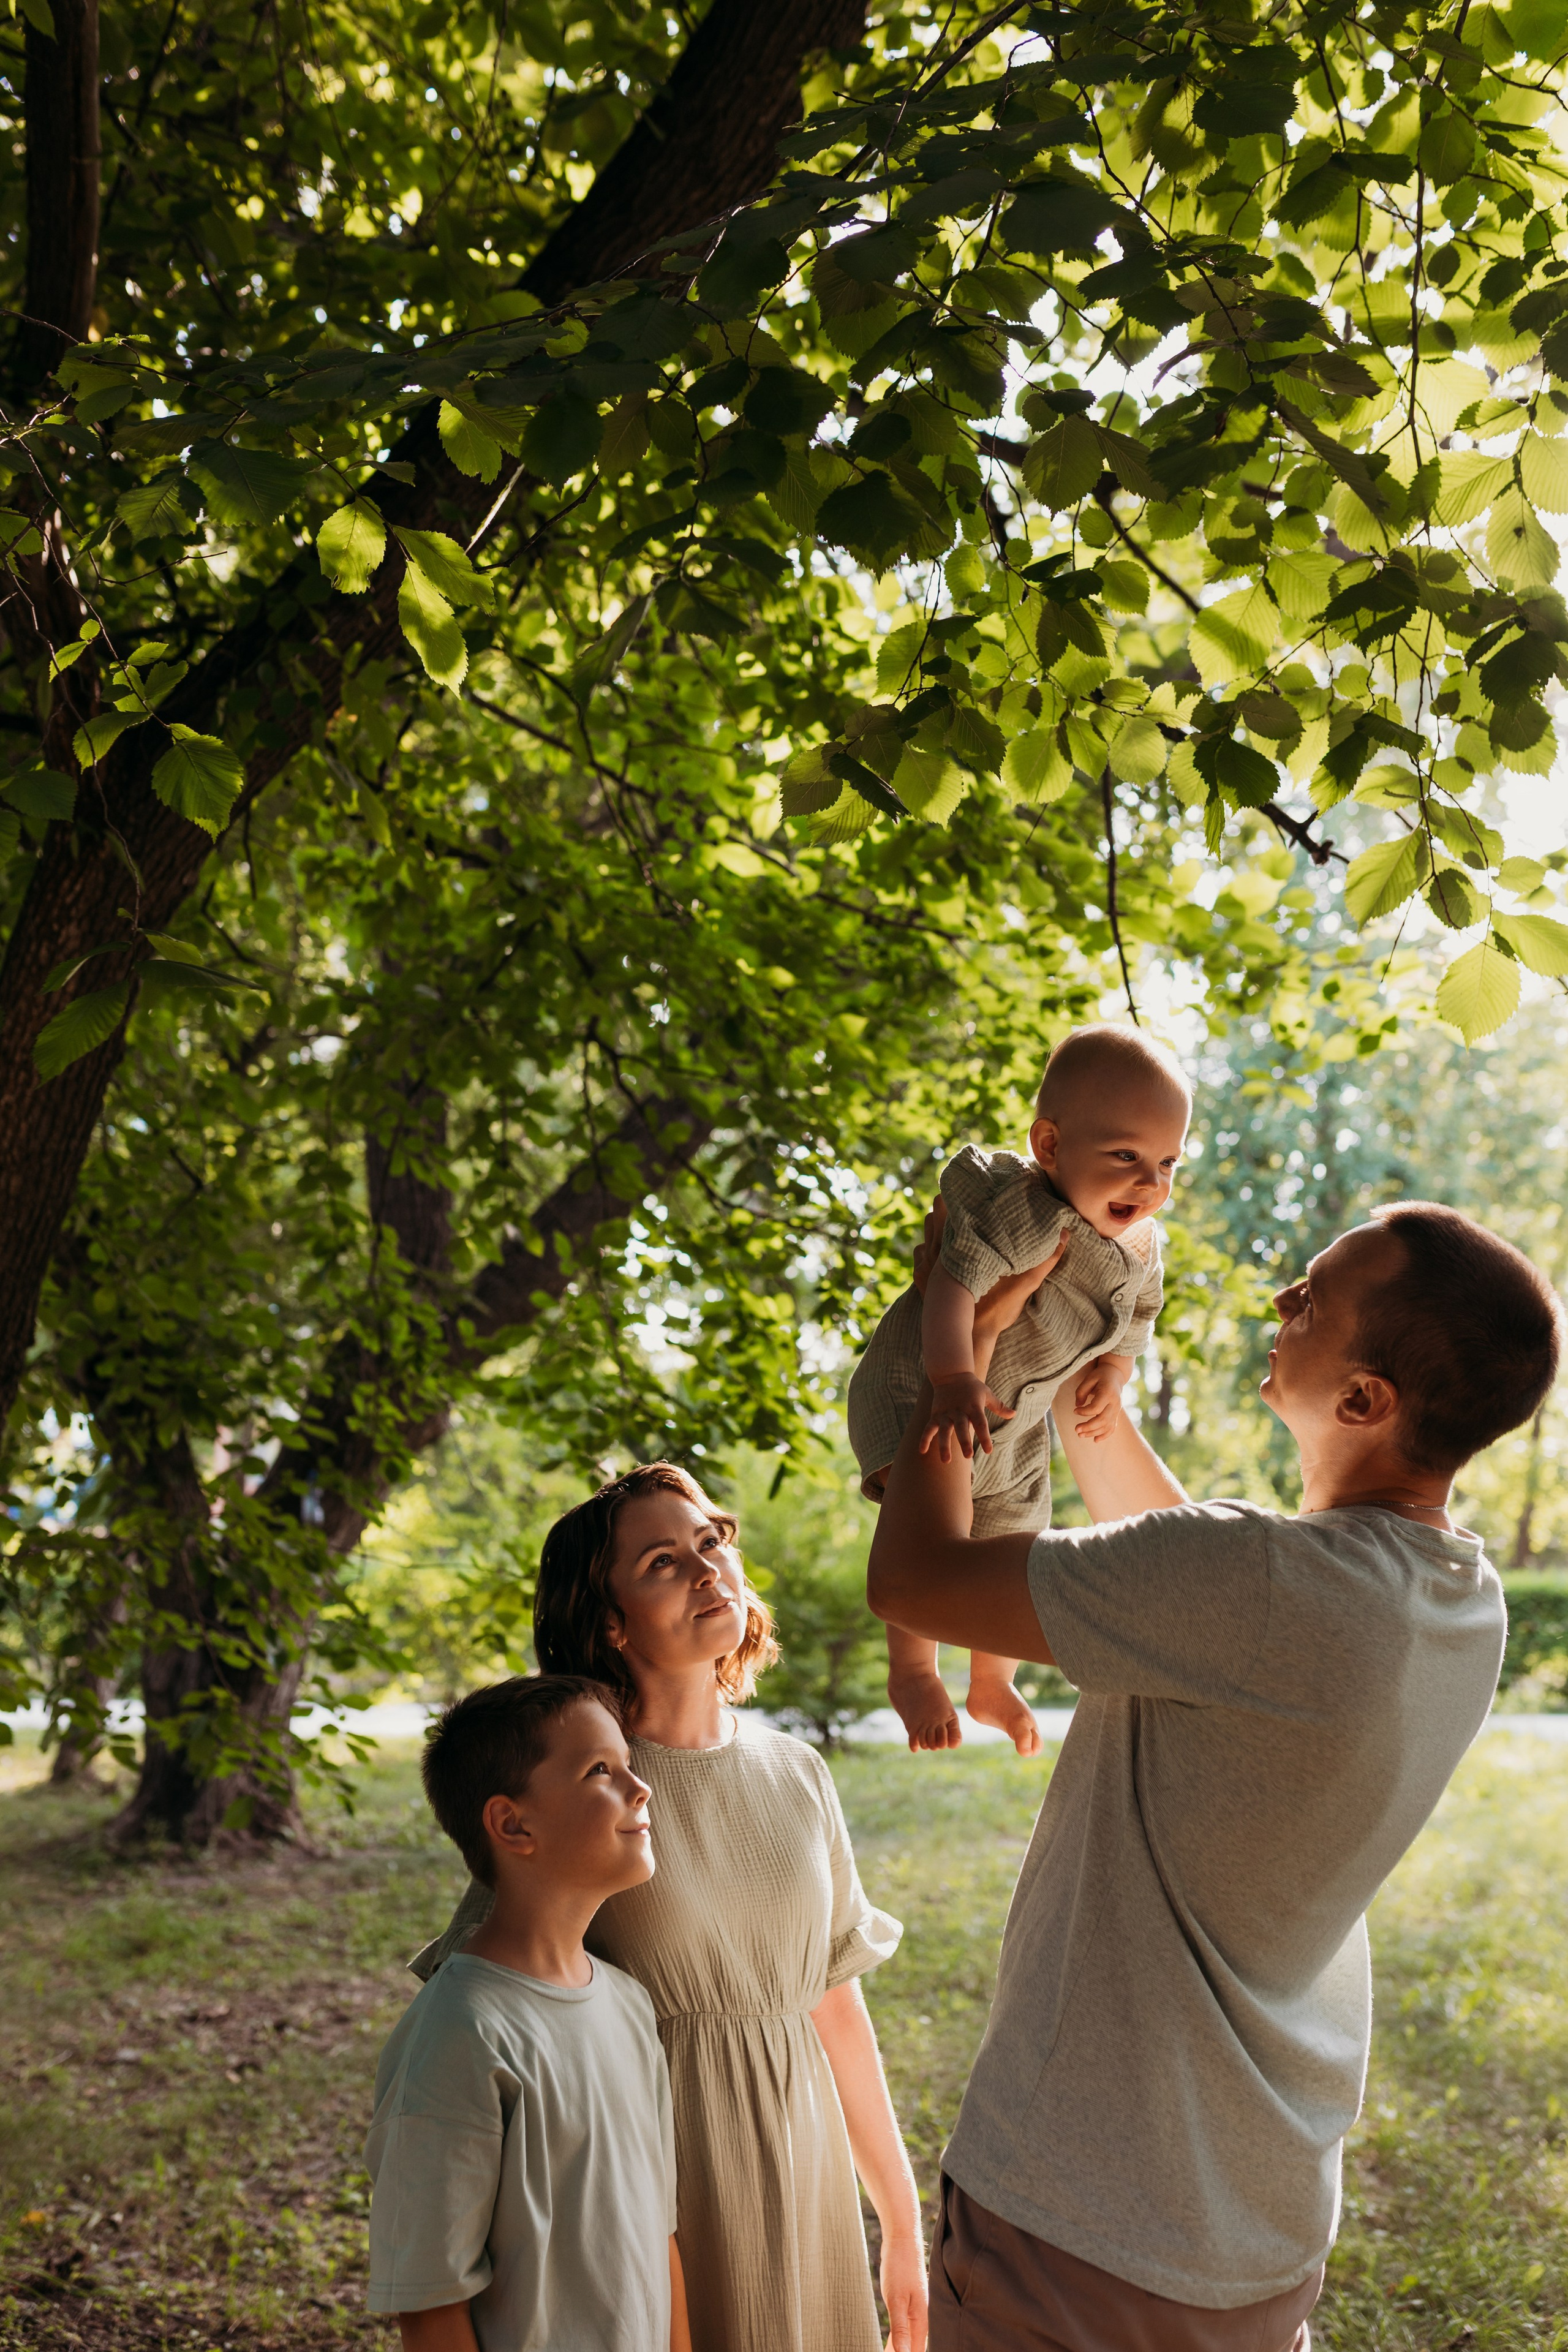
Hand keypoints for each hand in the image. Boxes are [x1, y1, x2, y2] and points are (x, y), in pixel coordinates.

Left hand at [880, 2223, 928, 2351]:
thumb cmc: (899, 2267)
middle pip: (914, 2349)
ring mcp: (916, 2312)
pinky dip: (897, 2340)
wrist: (902, 2240)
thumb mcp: (896, 2300)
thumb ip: (900, 2330)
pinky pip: (904, 2330)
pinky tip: (890, 2345)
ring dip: (899, 2350)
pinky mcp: (908, 2305)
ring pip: (909, 2341)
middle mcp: (922, 2319)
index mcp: (922, 2321)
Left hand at [913, 1195, 1068, 1332]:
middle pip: (936, 1212)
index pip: (952, 1205)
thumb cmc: (993, 1310)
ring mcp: (925, 1264)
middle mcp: (937, 1250)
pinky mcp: (920, 1279)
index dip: (961, 1194)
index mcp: (960, 1244)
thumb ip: (1045, 1260)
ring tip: (955, 1222)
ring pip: (926, 1231)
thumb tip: (1065, 1234)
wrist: (967, 1338)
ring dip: (939, 1225)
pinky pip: (919, 1254)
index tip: (972, 1187)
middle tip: (966, 1202)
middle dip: (950, 1206)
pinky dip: (928, 1248)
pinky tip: (941, 1251)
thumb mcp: (1023, 1284)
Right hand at [921, 1371, 1008, 1462]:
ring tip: (946, 1461)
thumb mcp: (987, 1394)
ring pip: (944, 1430)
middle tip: (968, 1456)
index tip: (988, 1450)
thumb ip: (999, 1406)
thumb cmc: (972, 1386)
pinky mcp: (935, 1414)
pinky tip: (922, 1451)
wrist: (951, 1373)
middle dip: (964, 1441)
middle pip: (962, 1427)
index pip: (980, 1423)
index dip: (984, 1437)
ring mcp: (946, 1413)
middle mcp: (959, 1410)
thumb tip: (1014, 1414)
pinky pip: (929, 1428)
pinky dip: (925, 1439)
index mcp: (973, 1406)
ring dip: (944, 1445)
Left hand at [1072, 1354, 1130, 1443]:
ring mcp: (1117, 1410)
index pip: (1096, 1408)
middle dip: (1089, 1427)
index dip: (1084, 1412)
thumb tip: (1077, 1405)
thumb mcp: (1089, 1378)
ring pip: (1107, 1426)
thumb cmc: (1100, 1375)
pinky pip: (1112, 1427)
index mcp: (1108, 1393)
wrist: (1115, 1375)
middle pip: (1103, 1419)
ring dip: (1093, 1432)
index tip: (1074, 1411)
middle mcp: (1115, 1403)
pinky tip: (1095, 1440)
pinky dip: (1105, 1435)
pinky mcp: (1116, 1414)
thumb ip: (1081, 1391)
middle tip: (1076, 1429)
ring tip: (1080, 1434)